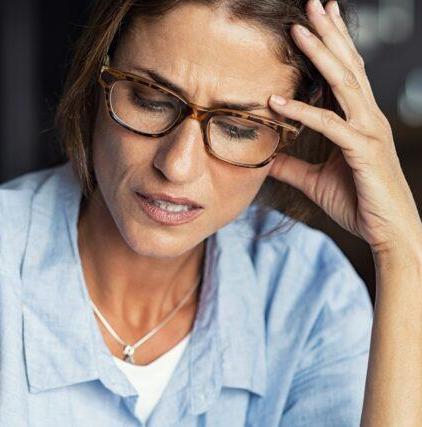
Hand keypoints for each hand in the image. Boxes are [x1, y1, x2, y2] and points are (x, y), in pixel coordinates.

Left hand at [266, 0, 421, 254]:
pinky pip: (330, 125)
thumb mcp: (315, 180)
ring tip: (298, 29)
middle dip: (329, 33)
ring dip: (320, 54)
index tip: (316, 18)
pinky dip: (302, 111)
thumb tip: (266, 158)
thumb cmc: (358, 204)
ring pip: (344, 83)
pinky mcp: (363, 150)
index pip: (346, 73)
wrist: (388, 234)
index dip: (332, 44)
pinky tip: (276, 100)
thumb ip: (292, 166)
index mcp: (359, 120)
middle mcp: (368, 118)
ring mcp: (369, 131)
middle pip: (347, 65)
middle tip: (312, 4)